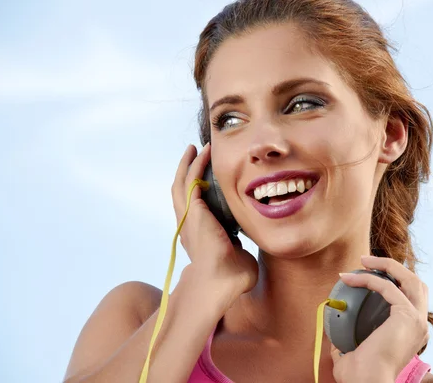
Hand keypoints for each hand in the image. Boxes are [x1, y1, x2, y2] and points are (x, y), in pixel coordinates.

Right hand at [171, 143, 257, 294]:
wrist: (222, 284)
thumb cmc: (232, 277)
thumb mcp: (237, 253)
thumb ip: (240, 244)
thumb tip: (252, 240)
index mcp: (198, 235)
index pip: (193, 206)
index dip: (196, 188)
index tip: (206, 176)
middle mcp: (188, 226)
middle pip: (181, 191)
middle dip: (187, 171)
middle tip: (194, 153)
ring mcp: (188, 219)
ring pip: (181, 184)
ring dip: (189, 164)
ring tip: (196, 149)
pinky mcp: (193, 213)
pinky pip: (190, 183)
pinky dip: (196, 166)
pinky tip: (203, 154)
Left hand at [330, 255, 428, 382]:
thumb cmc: (359, 375)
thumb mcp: (353, 354)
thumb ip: (347, 343)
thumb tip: (333, 335)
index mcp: (412, 333)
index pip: (410, 297)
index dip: (392, 280)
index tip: (366, 273)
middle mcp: (420, 325)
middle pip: (416, 283)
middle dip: (393, 267)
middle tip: (365, 260)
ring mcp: (417, 320)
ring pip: (411, 279)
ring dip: (387, 265)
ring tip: (362, 260)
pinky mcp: (408, 316)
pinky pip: (388, 287)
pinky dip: (369, 278)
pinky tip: (351, 278)